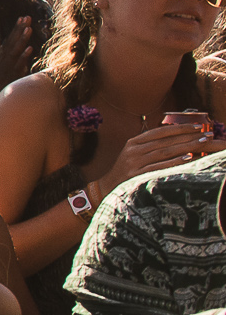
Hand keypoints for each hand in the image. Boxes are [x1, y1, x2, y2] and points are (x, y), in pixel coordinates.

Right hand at [0, 17, 35, 91]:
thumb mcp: (2, 76)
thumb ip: (14, 70)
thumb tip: (26, 66)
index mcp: (1, 60)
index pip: (9, 41)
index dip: (16, 30)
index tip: (21, 19)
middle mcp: (3, 61)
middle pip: (12, 42)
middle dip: (19, 29)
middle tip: (26, 17)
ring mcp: (7, 68)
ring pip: (15, 51)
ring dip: (21, 39)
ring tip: (28, 28)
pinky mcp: (9, 75)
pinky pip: (17, 65)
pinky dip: (23, 57)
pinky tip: (29, 49)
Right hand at [97, 120, 219, 197]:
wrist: (108, 188)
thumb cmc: (126, 170)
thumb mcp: (134, 154)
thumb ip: (150, 145)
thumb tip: (177, 137)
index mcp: (133, 142)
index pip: (159, 132)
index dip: (179, 128)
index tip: (197, 126)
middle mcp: (133, 151)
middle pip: (165, 141)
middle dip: (187, 137)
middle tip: (206, 135)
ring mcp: (134, 163)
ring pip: (164, 152)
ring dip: (185, 147)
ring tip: (202, 144)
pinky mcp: (137, 176)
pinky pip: (159, 166)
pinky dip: (174, 161)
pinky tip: (188, 158)